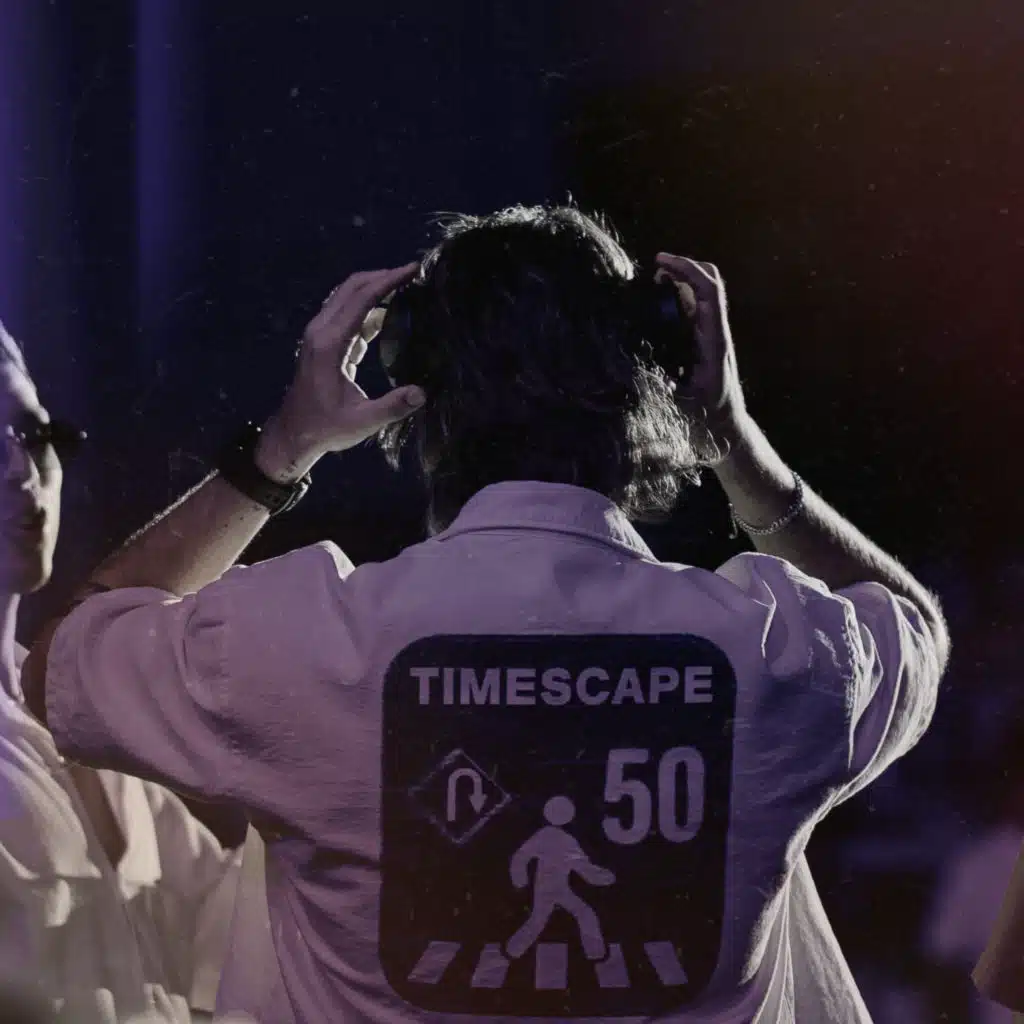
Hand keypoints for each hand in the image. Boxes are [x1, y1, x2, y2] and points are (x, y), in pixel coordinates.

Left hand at [257, 264, 425, 480]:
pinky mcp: (326, 341)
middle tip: (416, 273)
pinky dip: (370, 306)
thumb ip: (392, 407)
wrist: (294, 433)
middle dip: (383, 276)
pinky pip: (349, 312)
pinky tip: (393, 311)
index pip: (361, 299)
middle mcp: (321, 330)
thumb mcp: (361, 422)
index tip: (414, 270)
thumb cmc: (325, 428)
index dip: (388, 281)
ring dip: (375, 287)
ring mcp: (321, 333)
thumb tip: (422, 393)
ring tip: (408, 286)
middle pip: (352, 287)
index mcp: (329, 343)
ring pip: (348, 296)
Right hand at [654, 253, 748, 459]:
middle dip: (684, 267)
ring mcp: (712, 336)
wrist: (727, 431)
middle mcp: (717, 333)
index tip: (659, 262)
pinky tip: (658, 304)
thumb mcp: (678, 401)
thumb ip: (658, 380)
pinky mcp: (706, 343)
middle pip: (711, 282)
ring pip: (703, 294)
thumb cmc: (706, 420)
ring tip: (654, 281)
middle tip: (655, 268)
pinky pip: (695, 310)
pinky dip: (678, 298)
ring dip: (681, 281)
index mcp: (714, 342)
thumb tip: (629, 361)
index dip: (686, 270)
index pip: (708, 292)